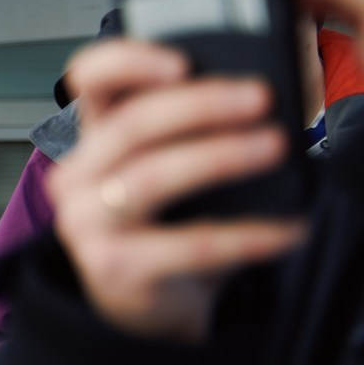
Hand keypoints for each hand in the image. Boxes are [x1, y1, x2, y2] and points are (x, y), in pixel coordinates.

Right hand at [50, 43, 304, 342]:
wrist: (148, 303)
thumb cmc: (164, 227)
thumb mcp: (165, 167)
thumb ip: (188, 127)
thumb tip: (257, 92)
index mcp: (93, 140)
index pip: (88, 80)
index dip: (127, 60)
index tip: (182, 61)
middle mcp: (78, 178)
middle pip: (130, 126)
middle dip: (200, 106)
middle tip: (260, 97)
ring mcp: (88, 224)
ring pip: (151, 177)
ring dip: (220, 157)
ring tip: (274, 146)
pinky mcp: (114, 268)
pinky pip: (189, 245)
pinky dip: (246, 235)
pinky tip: (287, 229)